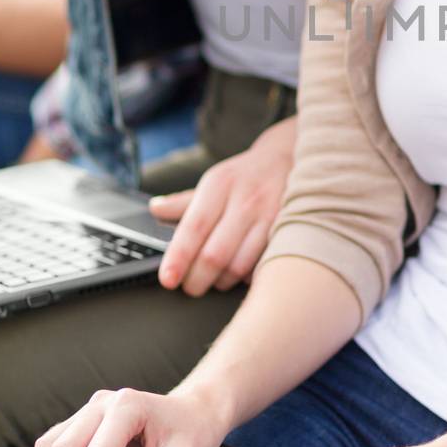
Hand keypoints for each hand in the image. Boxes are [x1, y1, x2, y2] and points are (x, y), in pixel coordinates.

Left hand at [148, 115, 296, 295]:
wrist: (291, 160)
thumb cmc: (247, 176)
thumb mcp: (215, 180)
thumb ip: (184, 201)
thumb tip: (155, 210)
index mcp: (220, 185)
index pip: (193, 228)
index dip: (178, 258)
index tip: (168, 279)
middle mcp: (245, 201)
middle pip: (214, 255)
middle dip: (196, 280)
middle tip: (189, 286)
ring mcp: (269, 218)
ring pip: (238, 266)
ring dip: (220, 282)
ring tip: (214, 279)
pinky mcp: (287, 233)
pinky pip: (261, 267)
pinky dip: (246, 278)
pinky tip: (240, 273)